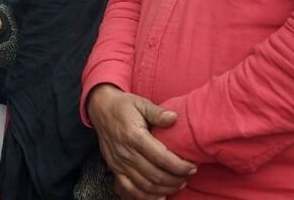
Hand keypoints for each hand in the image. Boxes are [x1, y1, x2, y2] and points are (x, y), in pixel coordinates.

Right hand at [87, 84, 194, 198]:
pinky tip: (159, 196)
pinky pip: (129, 189)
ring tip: (178, 184)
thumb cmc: (124, 106)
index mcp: (135, 137)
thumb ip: (158, 112)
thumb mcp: (141, 103)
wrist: (100, 109)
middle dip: (176, 179)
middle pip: (155, 175)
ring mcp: (119, 164)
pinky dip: (145, 196)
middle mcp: (126, 153)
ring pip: (145, 185)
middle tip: (189, 176)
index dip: (179, 166)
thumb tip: (174, 118)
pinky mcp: (114, 169)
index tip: (192, 167)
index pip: (161, 158)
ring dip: (165, 188)